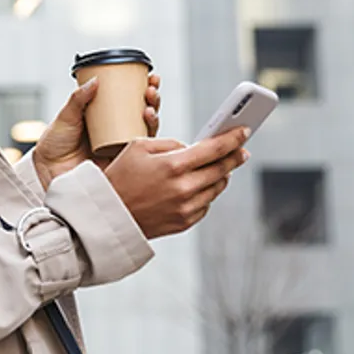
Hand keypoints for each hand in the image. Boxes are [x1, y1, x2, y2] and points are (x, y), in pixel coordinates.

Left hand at [32, 74, 160, 188]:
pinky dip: (148, 140)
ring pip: (145, 131)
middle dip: (153, 100)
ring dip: (154, 117)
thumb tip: (95, 79)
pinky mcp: (120, 162)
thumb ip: (78, 99)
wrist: (48, 169)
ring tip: (149, 108)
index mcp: (105, 116)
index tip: (151, 77)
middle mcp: (116, 130)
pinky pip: (140, 153)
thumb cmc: (54, 143)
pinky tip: (148, 129)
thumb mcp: (66, 116)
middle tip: (151, 90)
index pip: (129, 99)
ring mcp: (119, 146)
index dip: (144, 88)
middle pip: (142, 113)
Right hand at [103, 127, 249, 238]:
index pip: (215, 148)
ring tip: (219, 167)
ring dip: (222, 175)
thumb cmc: (120, 177)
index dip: (233, 138)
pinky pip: (206, 204)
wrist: (108, 215)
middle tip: (241, 149)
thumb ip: (170, 143)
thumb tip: (193, 148)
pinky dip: (206, 192)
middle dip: (235, 156)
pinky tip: (198, 186)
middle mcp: (184, 188)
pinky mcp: (185, 222)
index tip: (245, 131)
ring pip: (217, 187)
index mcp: (173, 165)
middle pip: (222, 169)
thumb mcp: (138, 147)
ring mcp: (187, 207)